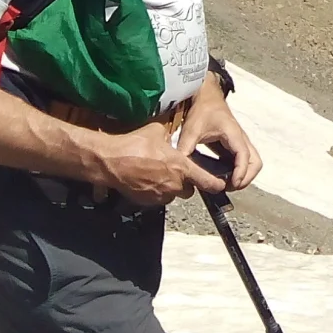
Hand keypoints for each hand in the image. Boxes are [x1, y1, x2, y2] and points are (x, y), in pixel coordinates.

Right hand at [90, 122, 225, 204]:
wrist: (111, 161)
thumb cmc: (134, 145)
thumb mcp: (157, 131)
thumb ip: (170, 136)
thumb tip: (170, 133)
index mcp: (181, 167)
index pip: (206, 180)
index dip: (215, 184)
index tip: (221, 185)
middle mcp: (174, 184)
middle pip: (189, 189)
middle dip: (186, 182)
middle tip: (176, 171)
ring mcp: (160, 195)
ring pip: (172, 194)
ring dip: (170, 187)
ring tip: (158, 173)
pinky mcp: (147, 201)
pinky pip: (157, 197)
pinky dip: (156, 191)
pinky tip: (146, 178)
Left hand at [179, 84, 262, 190]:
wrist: (207, 95)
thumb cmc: (201, 111)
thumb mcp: (191, 130)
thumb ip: (185, 149)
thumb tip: (179, 168)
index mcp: (233, 134)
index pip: (244, 156)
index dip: (240, 173)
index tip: (232, 184)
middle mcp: (241, 139)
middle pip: (256, 163)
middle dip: (246, 177)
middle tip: (229, 186)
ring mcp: (241, 142)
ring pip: (253, 162)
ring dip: (244, 175)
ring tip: (227, 183)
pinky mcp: (236, 144)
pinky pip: (244, 161)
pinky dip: (239, 171)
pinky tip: (222, 176)